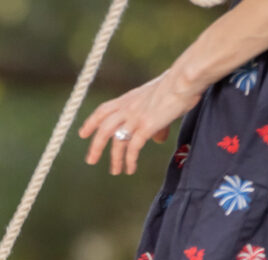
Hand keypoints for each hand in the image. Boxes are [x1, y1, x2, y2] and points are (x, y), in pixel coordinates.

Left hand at [79, 71, 204, 174]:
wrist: (184, 79)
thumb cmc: (178, 87)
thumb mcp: (159, 102)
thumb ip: (155, 121)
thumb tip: (157, 139)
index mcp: (128, 99)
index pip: (103, 111)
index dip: (92, 122)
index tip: (83, 133)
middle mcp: (128, 108)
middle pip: (104, 129)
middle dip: (96, 146)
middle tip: (91, 160)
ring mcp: (136, 117)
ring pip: (116, 141)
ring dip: (114, 158)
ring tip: (115, 171)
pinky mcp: (147, 126)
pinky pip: (133, 147)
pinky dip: (130, 160)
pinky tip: (130, 168)